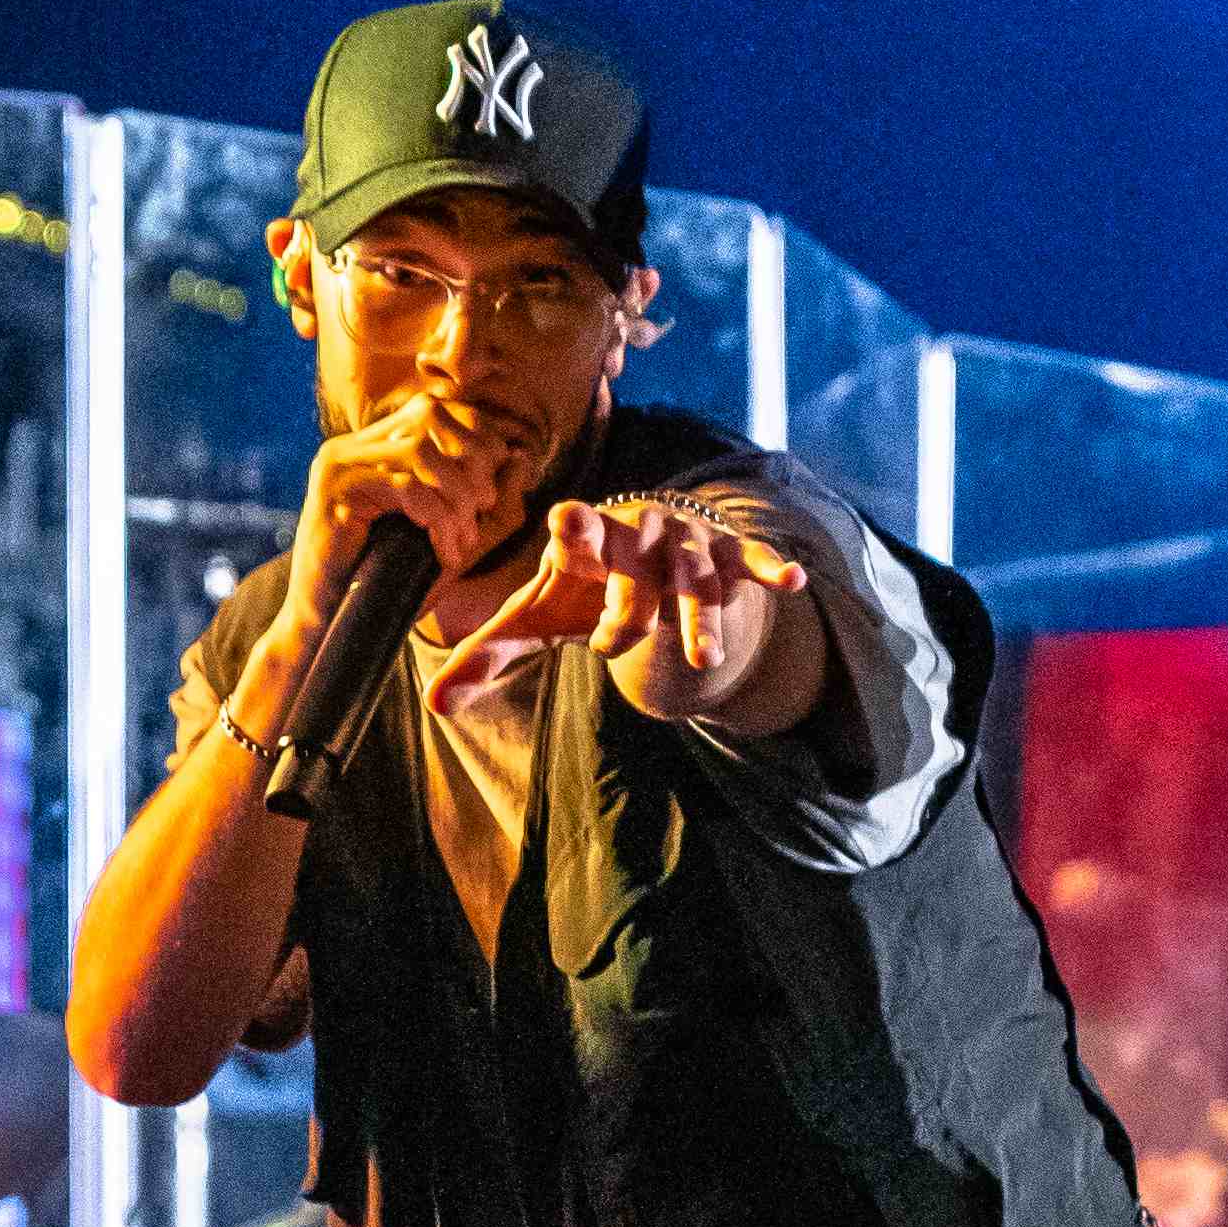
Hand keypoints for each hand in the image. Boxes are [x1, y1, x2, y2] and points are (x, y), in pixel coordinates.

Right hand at [278, 379, 549, 645]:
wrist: (329, 626)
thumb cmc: (389, 585)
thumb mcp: (451, 537)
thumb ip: (488, 500)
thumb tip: (522, 456)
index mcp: (374, 447)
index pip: (436, 408)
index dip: (476, 440)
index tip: (490, 493)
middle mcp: (352, 446)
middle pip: (429, 417)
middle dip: (470, 464)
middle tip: (480, 512)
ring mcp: (338, 465)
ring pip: (420, 451)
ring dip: (456, 497)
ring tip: (462, 540)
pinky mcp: (334, 492)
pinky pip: (405, 487)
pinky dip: (437, 520)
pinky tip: (443, 553)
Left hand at [422, 493, 808, 722]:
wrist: (647, 563)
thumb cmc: (583, 589)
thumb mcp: (538, 620)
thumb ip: (489, 655)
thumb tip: (436, 703)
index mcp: (587, 538)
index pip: (577, 527)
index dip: (574, 527)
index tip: (567, 523)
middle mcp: (637, 531)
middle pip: (635, 564)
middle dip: (628, 605)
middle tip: (608, 648)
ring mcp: (685, 540)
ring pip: (692, 574)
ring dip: (696, 615)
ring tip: (701, 659)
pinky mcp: (726, 555)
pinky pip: (748, 560)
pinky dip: (767, 567)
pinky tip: (791, 580)